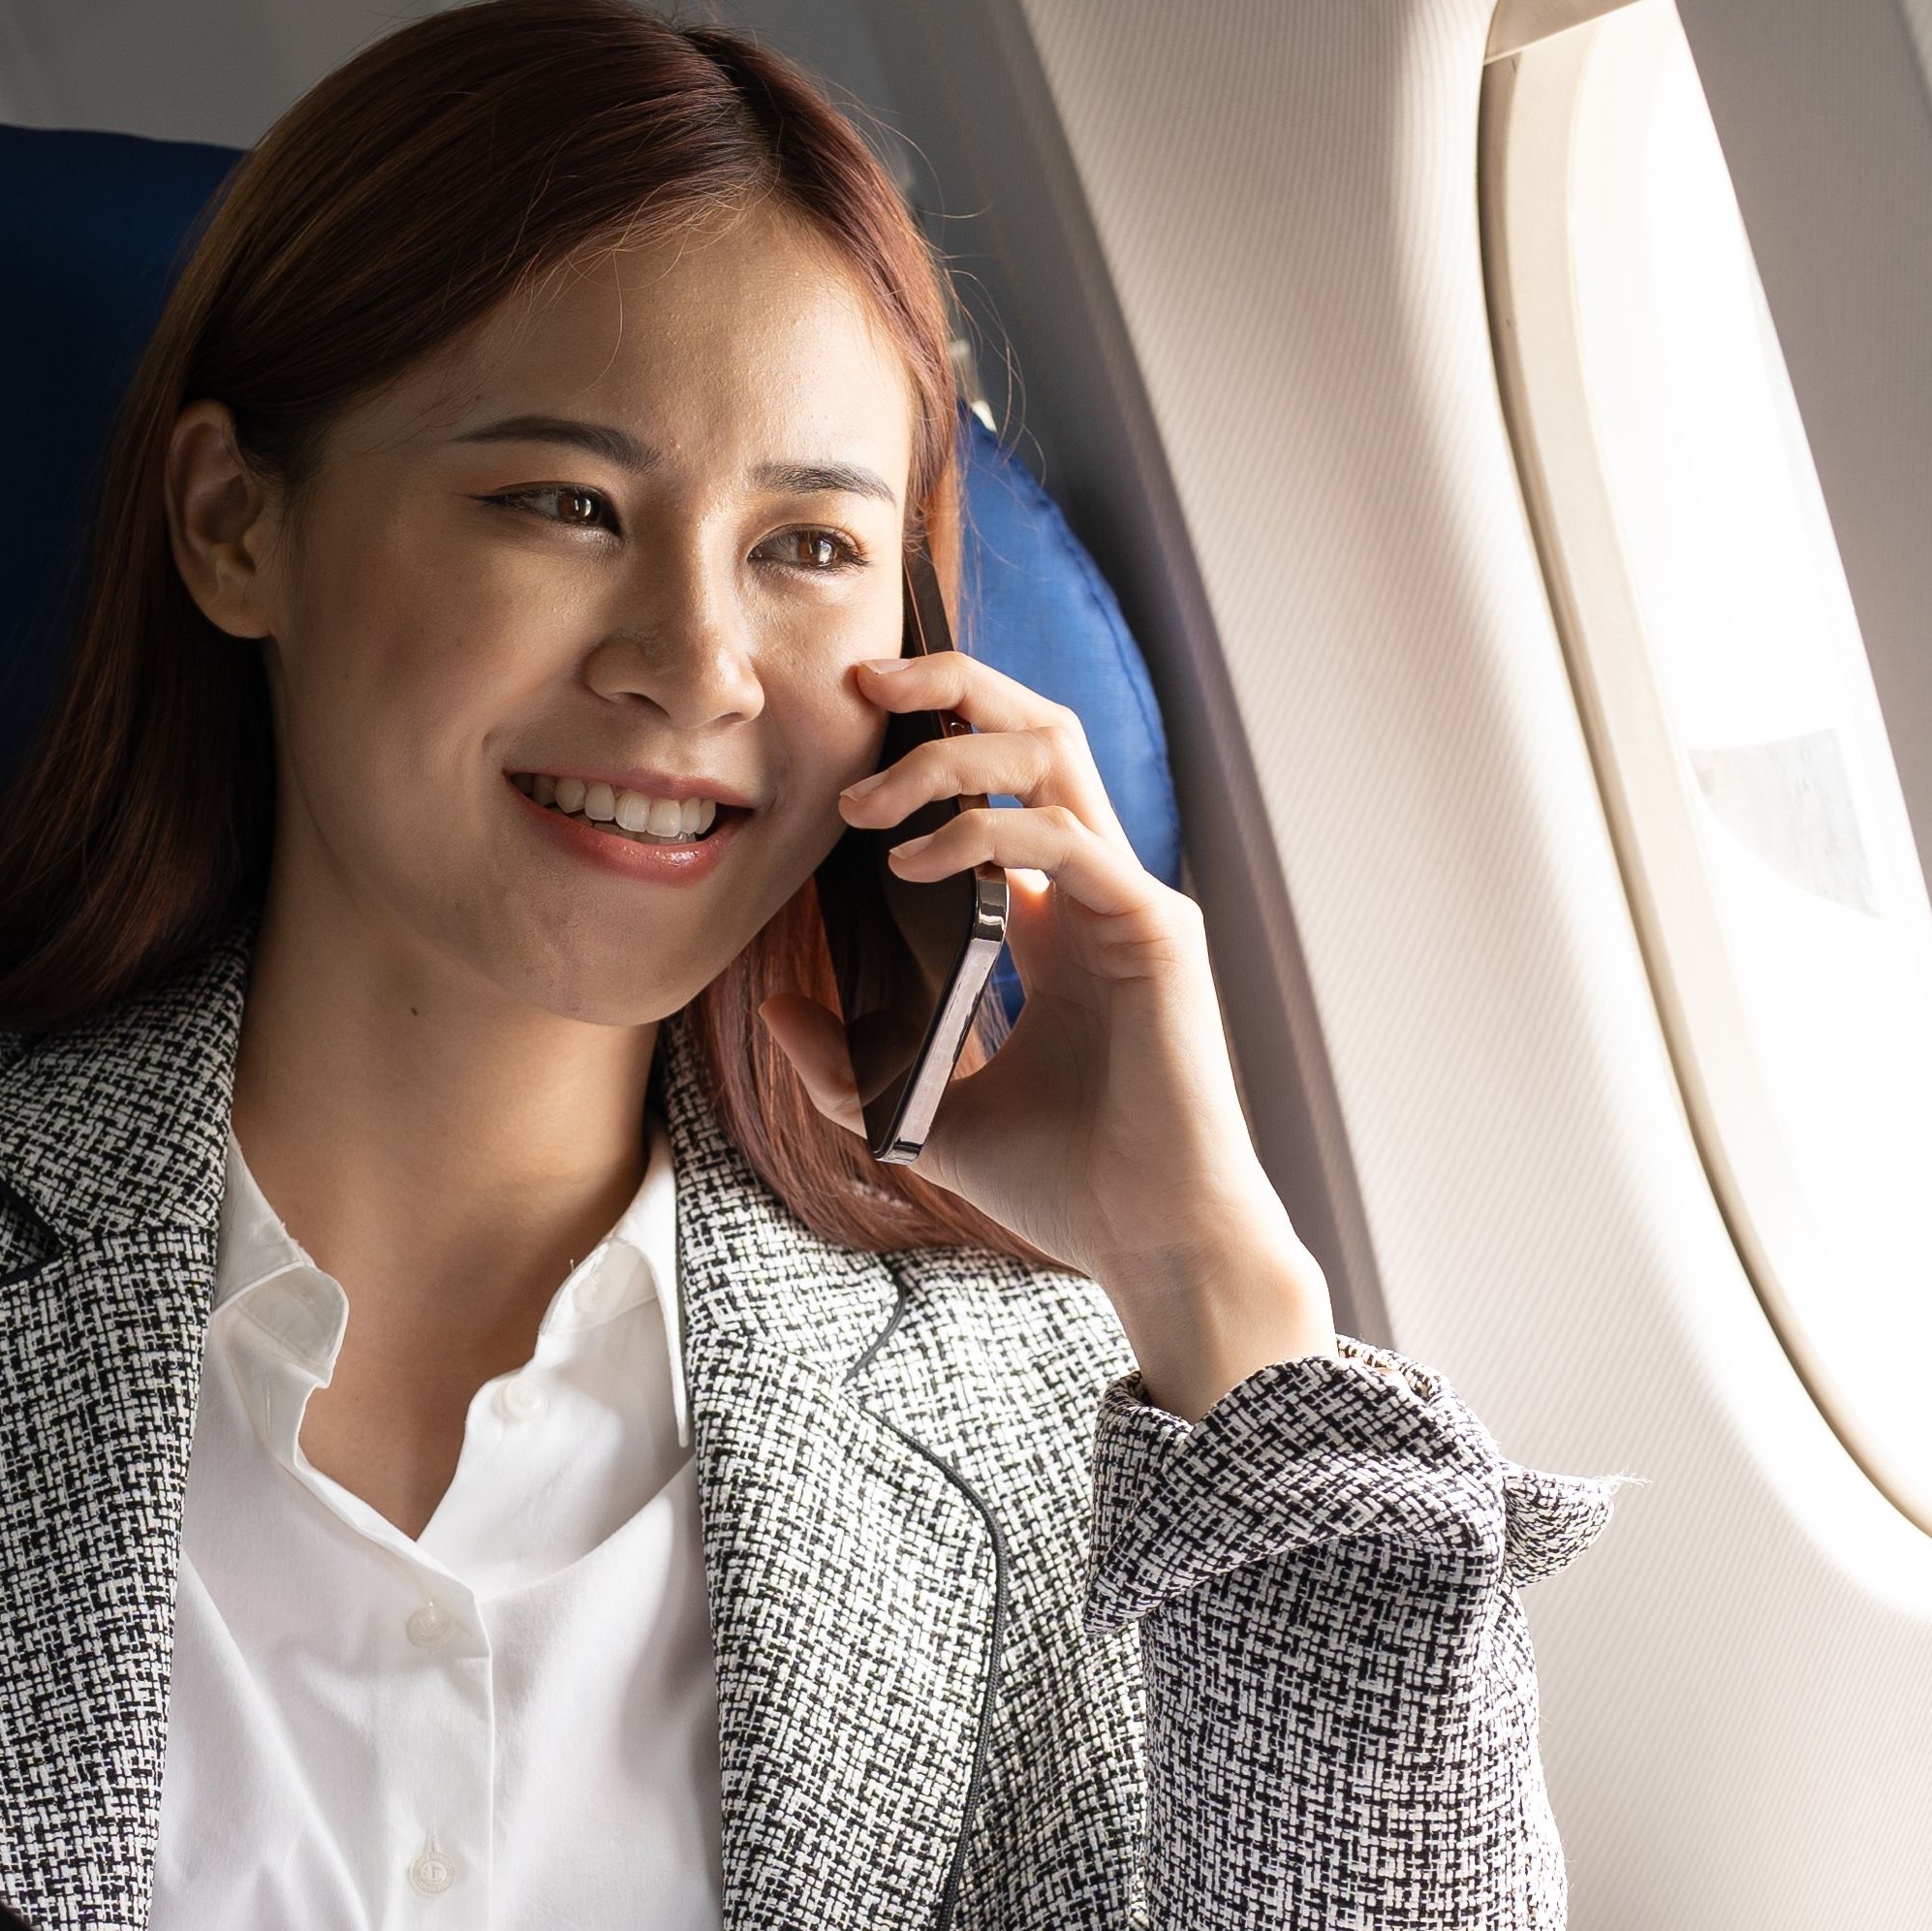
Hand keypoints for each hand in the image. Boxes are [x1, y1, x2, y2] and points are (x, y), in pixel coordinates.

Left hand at [806, 653, 1332, 1410]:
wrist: (1153, 1244)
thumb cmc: (1067, 1187)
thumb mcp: (926, 1117)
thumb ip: (850, 1066)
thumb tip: (776, 1011)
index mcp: (1056, 919)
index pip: (1010, 777)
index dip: (940, 731)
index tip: (854, 725)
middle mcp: (1099, 891)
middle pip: (1039, 731)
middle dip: (952, 687)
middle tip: (862, 686)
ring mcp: (1132, 902)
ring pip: (1054, 755)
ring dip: (950, 753)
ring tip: (862, 802)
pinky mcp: (1155, 933)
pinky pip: (1064, 839)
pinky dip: (982, 832)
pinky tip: (907, 866)